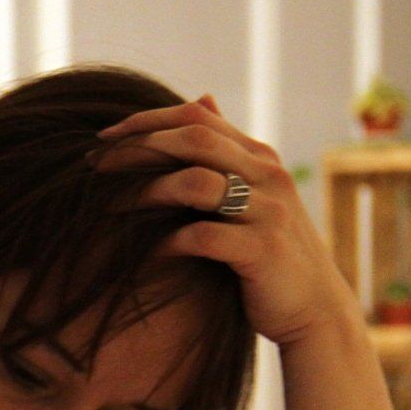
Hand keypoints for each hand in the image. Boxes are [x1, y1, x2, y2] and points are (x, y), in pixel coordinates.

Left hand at [95, 93, 358, 348]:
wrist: (316, 309)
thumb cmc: (269, 252)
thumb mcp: (253, 193)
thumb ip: (227, 151)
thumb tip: (200, 99)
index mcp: (259, 157)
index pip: (197, 117)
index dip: (146, 121)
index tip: (102, 139)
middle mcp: (267, 175)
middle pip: (193, 139)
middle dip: (137, 149)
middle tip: (94, 167)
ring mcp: (268, 212)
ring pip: (194, 183)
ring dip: (144, 192)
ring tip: (108, 209)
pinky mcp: (262, 251)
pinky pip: (202, 237)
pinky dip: (166, 243)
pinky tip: (145, 255)